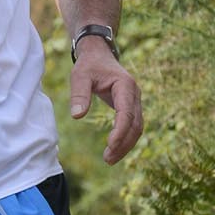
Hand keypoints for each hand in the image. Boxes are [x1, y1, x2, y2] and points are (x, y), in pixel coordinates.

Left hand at [70, 39, 142, 163]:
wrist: (99, 54)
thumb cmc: (89, 65)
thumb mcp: (80, 76)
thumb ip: (79, 94)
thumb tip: (77, 116)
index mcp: (125, 85)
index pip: (126, 113)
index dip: (120, 131)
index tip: (110, 145)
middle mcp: (134, 94)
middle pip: (136, 124)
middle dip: (123, 143)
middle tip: (107, 159)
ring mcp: (135, 101)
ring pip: (137, 127)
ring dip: (126, 145)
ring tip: (109, 159)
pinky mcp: (131, 106)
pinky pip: (133, 125)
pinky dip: (125, 139)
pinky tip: (114, 149)